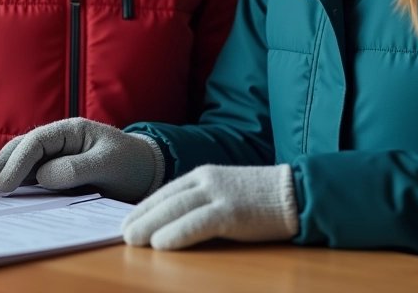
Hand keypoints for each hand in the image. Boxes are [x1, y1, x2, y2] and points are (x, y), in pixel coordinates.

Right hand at [0, 117, 162, 202]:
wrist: (146, 172)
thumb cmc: (131, 163)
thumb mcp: (109, 164)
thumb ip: (77, 168)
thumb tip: (43, 176)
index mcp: (72, 130)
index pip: (37, 142)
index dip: (18, 161)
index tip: (5, 184)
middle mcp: (61, 140)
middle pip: (24, 146)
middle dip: (4, 162)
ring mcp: (58, 155)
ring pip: (25, 159)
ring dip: (7, 170)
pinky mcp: (59, 171)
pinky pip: (35, 174)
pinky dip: (19, 181)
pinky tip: (7, 191)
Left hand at [121, 164, 298, 249]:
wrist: (295, 192)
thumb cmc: (261, 197)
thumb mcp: (226, 190)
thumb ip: (202, 199)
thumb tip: (173, 219)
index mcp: (205, 174)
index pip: (166, 190)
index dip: (145, 206)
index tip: (127, 220)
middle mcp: (208, 180)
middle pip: (166, 199)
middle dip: (141, 216)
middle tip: (122, 233)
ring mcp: (220, 194)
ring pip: (175, 209)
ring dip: (151, 225)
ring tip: (133, 239)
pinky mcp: (232, 211)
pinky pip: (197, 223)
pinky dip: (177, 233)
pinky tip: (161, 243)